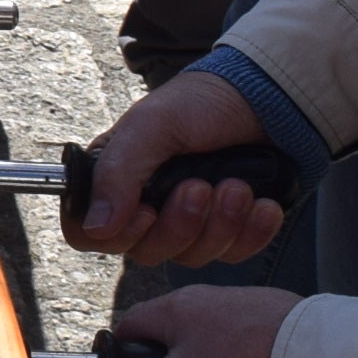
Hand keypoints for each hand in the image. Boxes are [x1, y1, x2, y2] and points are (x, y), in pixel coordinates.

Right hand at [61, 67, 294, 263]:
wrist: (269, 100)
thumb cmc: (202, 102)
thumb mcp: (154, 124)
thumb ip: (119, 172)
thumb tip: (96, 226)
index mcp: (116, 179)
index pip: (88, 232)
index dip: (113, 236)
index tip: (146, 214)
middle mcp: (147, 206)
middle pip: (145, 251)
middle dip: (180, 224)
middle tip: (201, 187)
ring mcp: (190, 222)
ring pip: (191, 257)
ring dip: (220, 224)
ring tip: (239, 187)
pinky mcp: (229, 231)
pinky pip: (233, 255)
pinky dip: (251, 233)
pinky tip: (264, 206)